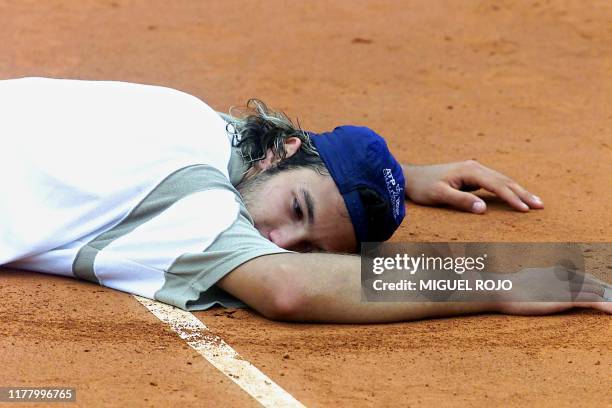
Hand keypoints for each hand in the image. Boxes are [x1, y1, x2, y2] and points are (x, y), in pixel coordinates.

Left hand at [402, 160, 543, 212]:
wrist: (411, 176)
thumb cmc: (423, 187)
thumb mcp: (439, 196)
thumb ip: (461, 201)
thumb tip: (484, 209)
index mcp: (470, 171)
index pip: (496, 185)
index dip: (512, 198)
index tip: (525, 209)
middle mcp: (475, 167)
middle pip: (504, 180)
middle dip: (522, 193)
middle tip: (540, 206)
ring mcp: (474, 170)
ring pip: (501, 180)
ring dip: (518, 191)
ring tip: (535, 202)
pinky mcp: (472, 175)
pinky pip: (495, 182)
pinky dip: (508, 189)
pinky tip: (516, 196)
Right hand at [494, 266, 611, 314]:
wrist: (502, 289)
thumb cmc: (507, 287)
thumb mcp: (522, 280)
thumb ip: (533, 280)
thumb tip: (529, 280)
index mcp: (553, 271)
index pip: (580, 276)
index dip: (595, 283)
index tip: (604, 288)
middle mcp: (562, 276)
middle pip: (591, 282)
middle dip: (605, 289)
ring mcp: (564, 287)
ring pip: (595, 291)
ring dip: (608, 298)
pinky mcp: (564, 298)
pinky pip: (591, 302)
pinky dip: (605, 305)